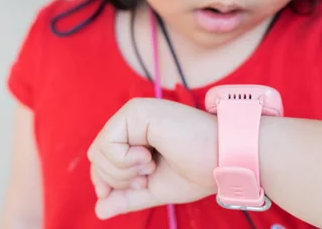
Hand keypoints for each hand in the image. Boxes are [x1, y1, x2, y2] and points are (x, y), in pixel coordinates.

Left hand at [87, 98, 218, 218]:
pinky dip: (124, 161)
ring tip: (151, 164)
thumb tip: (99, 210)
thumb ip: (126, 197)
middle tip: (147, 174)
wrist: (224, 160)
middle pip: (96, 156)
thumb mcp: (155, 188)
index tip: (134, 188)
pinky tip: (149, 156)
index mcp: (136, 132)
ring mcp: (133, 112)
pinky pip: (108, 144)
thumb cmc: (198, 170)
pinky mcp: (136, 111)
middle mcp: (132, 118)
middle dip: (117, 178)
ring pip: (98, 151)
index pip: (102, 158)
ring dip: (123, 170)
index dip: (107, 181)